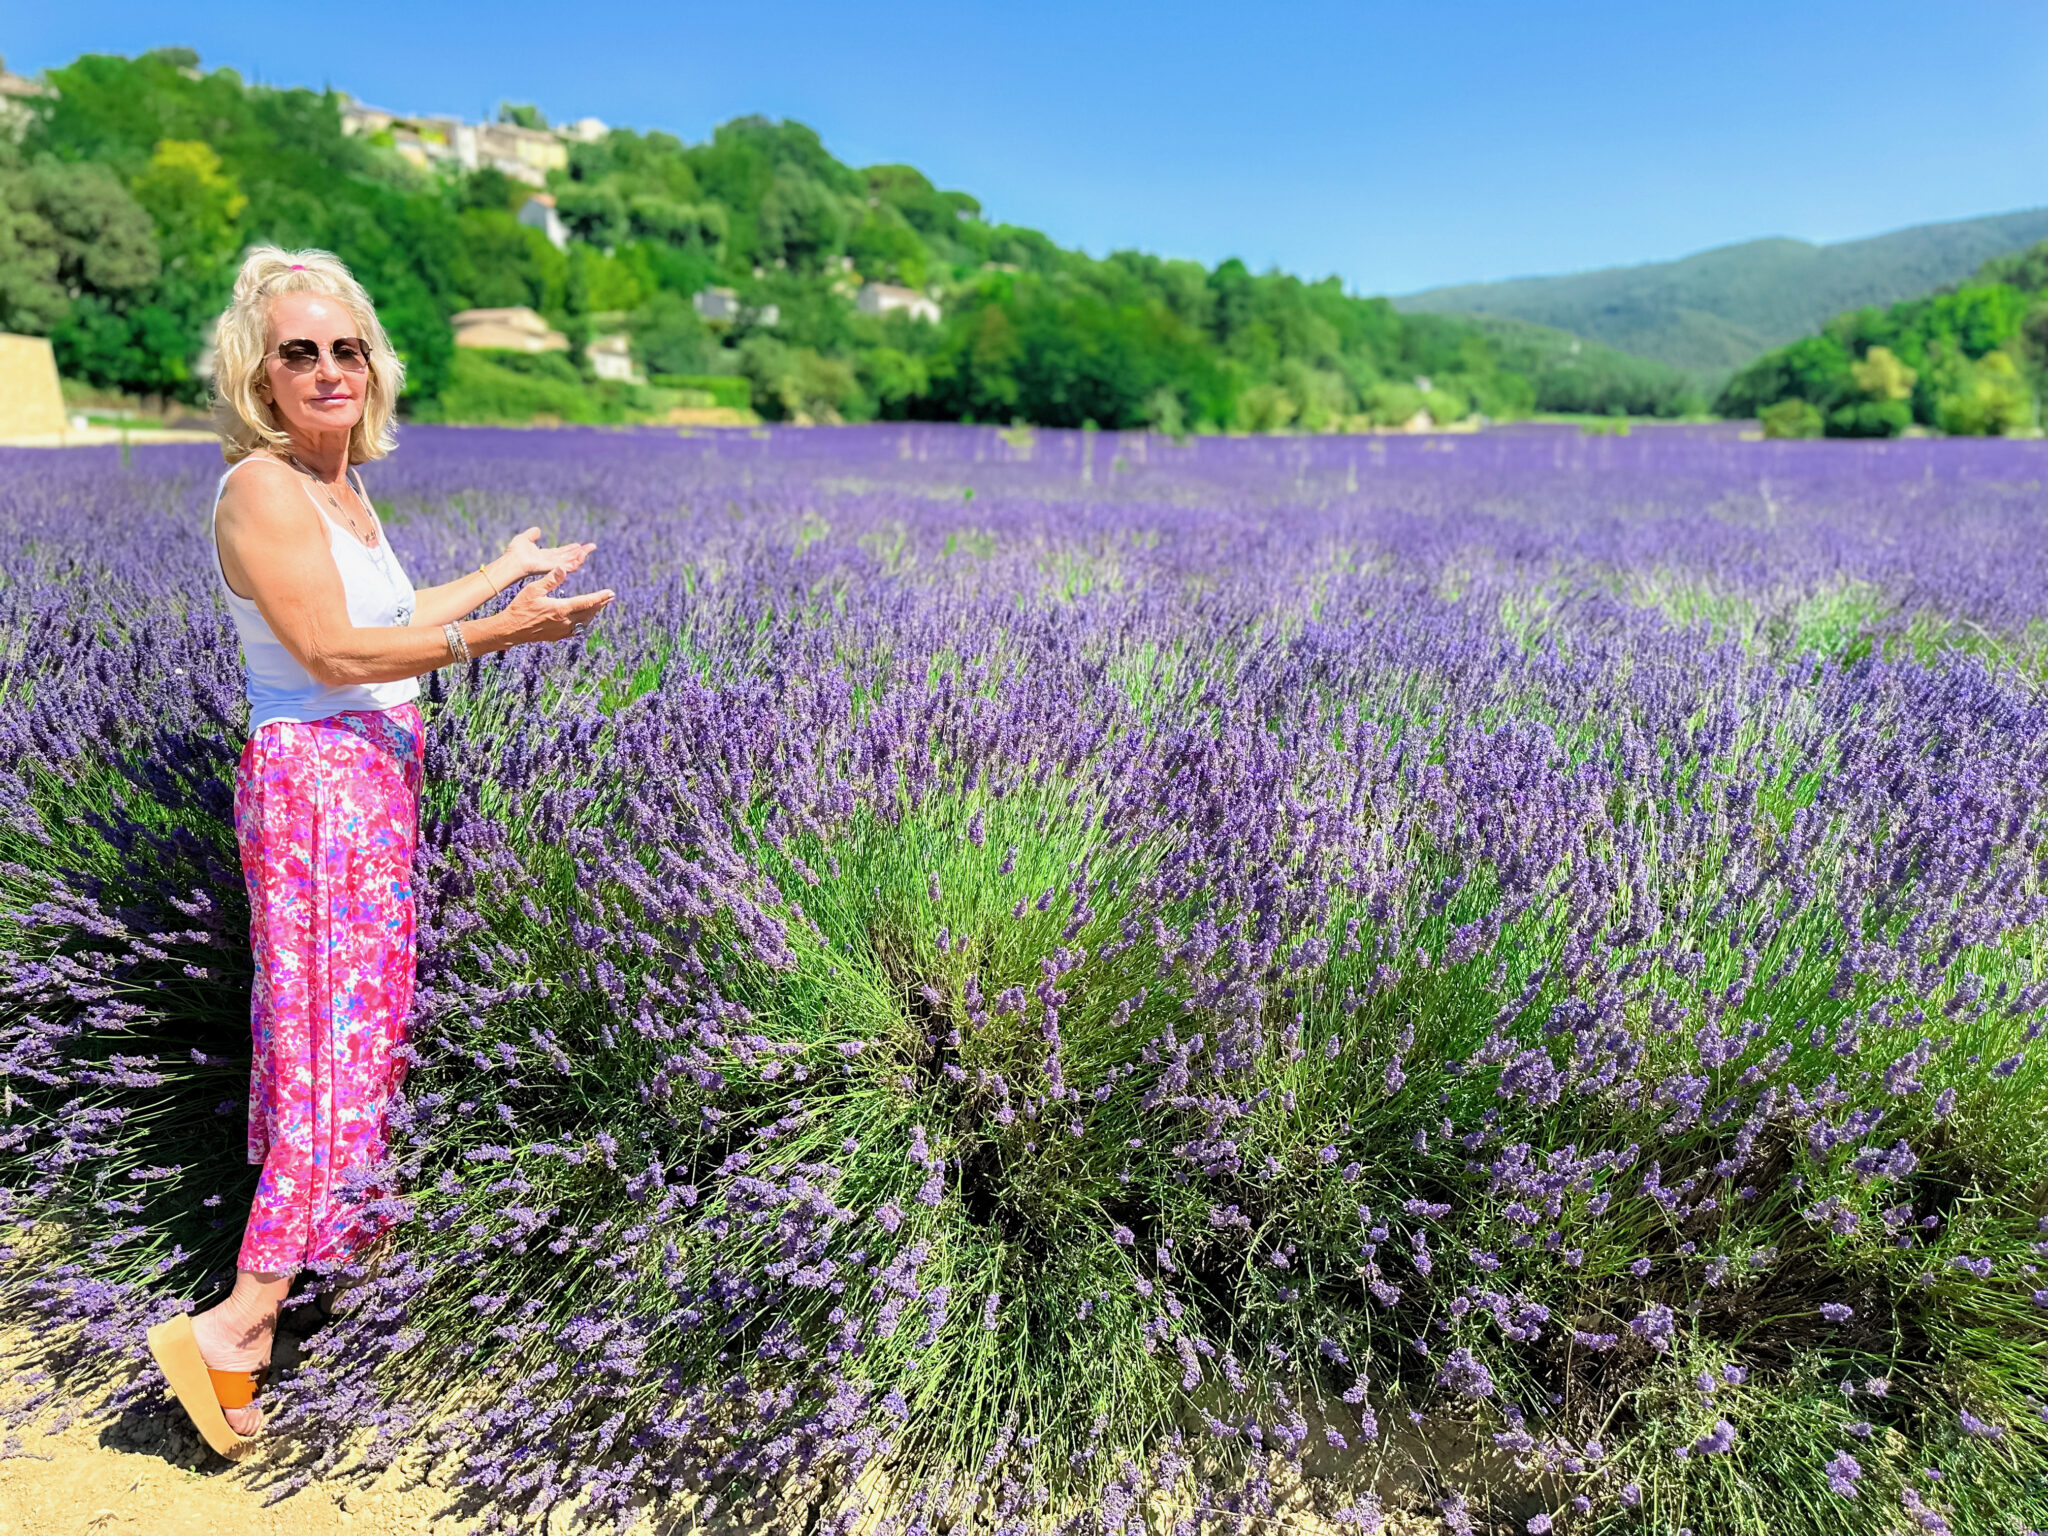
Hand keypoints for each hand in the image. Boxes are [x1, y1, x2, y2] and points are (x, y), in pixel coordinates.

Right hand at [498, 563, 615, 647]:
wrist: (511, 630)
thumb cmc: (520, 607)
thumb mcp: (533, 589)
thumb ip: (550, 580)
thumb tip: (563, 568)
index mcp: (561, 609)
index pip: (587, 602)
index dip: (600, 597)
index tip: (611, 592)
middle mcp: (565, 622)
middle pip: (589, 613)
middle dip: (601, 604)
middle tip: (610, 597)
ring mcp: (562, 631)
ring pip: (584, 622)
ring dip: (593, 613)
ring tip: (600, 605)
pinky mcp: (558, 636)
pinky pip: (576, 629)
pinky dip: (584, 621)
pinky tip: (584, 618)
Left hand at [499, 527, 597, 583]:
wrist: (511, 562)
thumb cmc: (514, 553)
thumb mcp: (524, 539)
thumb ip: (531, 535)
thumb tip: (537, 530)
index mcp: (544, 556)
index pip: (561, 553)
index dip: (570, 549)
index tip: (579, 545)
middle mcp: (550, 562)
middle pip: (569, 557)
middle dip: (580, 552)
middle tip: (592, 546)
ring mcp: (553, 566)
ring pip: (572, 562)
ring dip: (582, 555)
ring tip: (591, 548)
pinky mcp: (555, 569)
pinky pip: (569, 566)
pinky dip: (577, 560)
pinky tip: (583, 554)